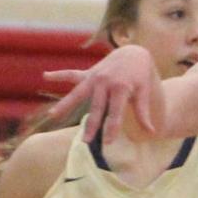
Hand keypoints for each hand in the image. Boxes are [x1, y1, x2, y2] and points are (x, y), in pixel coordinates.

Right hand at [44, 45, 158, 143]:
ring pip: (78, 93)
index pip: (115, 112)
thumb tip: (152, 132)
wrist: (133, 54)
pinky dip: (59, 75)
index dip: (112, 128)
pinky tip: (45, 76)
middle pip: (96, 108)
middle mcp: (105, 82)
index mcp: (120, 87)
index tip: (108, 143)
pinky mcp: (89, 74)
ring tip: (52, 115)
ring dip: (65, 105)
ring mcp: (94, 77)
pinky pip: (72, 75)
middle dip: (91, 125)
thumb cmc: (140, 76)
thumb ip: (143, 112)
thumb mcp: (144, 92)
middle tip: (85, 141)